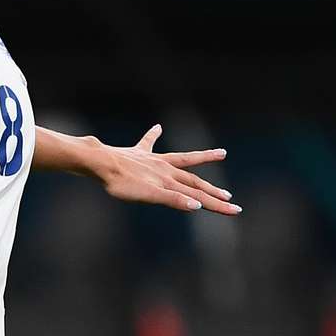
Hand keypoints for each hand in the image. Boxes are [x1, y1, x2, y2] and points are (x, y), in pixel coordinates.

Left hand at [92, 124, 239, 216]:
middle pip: (195, 180)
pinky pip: (149, 142)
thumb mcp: (149, 195)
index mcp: (170, 178)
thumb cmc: (122, 182)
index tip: (234, 208)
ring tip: (221, 153)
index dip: (216, 202)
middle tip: (231, 198)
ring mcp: (154, 160)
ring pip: (183, 160)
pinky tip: (158, 127)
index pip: (198, 192)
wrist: (101, 163)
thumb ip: (173, 200)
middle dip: (213, 191)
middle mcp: (166, 168)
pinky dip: (154, 135)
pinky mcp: (139, 154)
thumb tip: (197, 205)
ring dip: (202, 158)